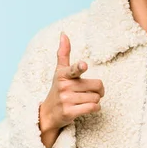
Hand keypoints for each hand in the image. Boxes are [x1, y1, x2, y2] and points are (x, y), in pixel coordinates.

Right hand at [39, 32, 104, 147]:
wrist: (48, 114)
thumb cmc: (58, 89)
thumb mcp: (59, 71)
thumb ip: (63, 53)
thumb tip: (63, 33)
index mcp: (63, 74)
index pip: (74, 69)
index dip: (80, 67)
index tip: (83, 65)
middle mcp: (64, 86)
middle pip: (97, 85)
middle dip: (99, 90)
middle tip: (91, 91)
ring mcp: (66, 100)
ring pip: (96, 98)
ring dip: (96, 100)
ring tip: (85, 100)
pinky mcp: (69, 113)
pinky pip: (93, 107)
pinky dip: (96, 108)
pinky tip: (89, 108)